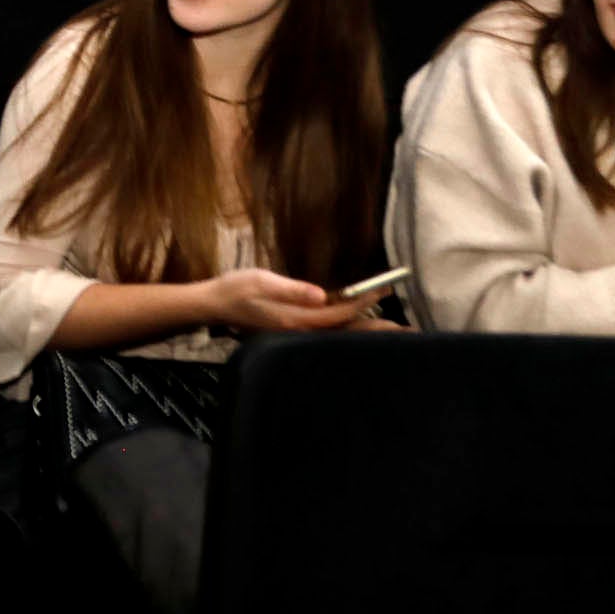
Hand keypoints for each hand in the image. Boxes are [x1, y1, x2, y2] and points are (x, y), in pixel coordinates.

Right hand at [197, 267, 372, 332]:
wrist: (214, 304)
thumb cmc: (236, 288)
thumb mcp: (263, 280)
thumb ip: (293, 289)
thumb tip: (322, 295)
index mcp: (294, 319)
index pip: (337, 314)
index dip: (361, 302)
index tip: (381, 291)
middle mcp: (298, 331)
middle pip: (341, 331)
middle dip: (370, 326)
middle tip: (400, 323)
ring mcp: (295, 333)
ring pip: (334, 333)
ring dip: (359, 326)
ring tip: (384, 320)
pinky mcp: (291, 330)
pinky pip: (324, 330)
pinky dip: (343, 324)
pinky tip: (351, 317)